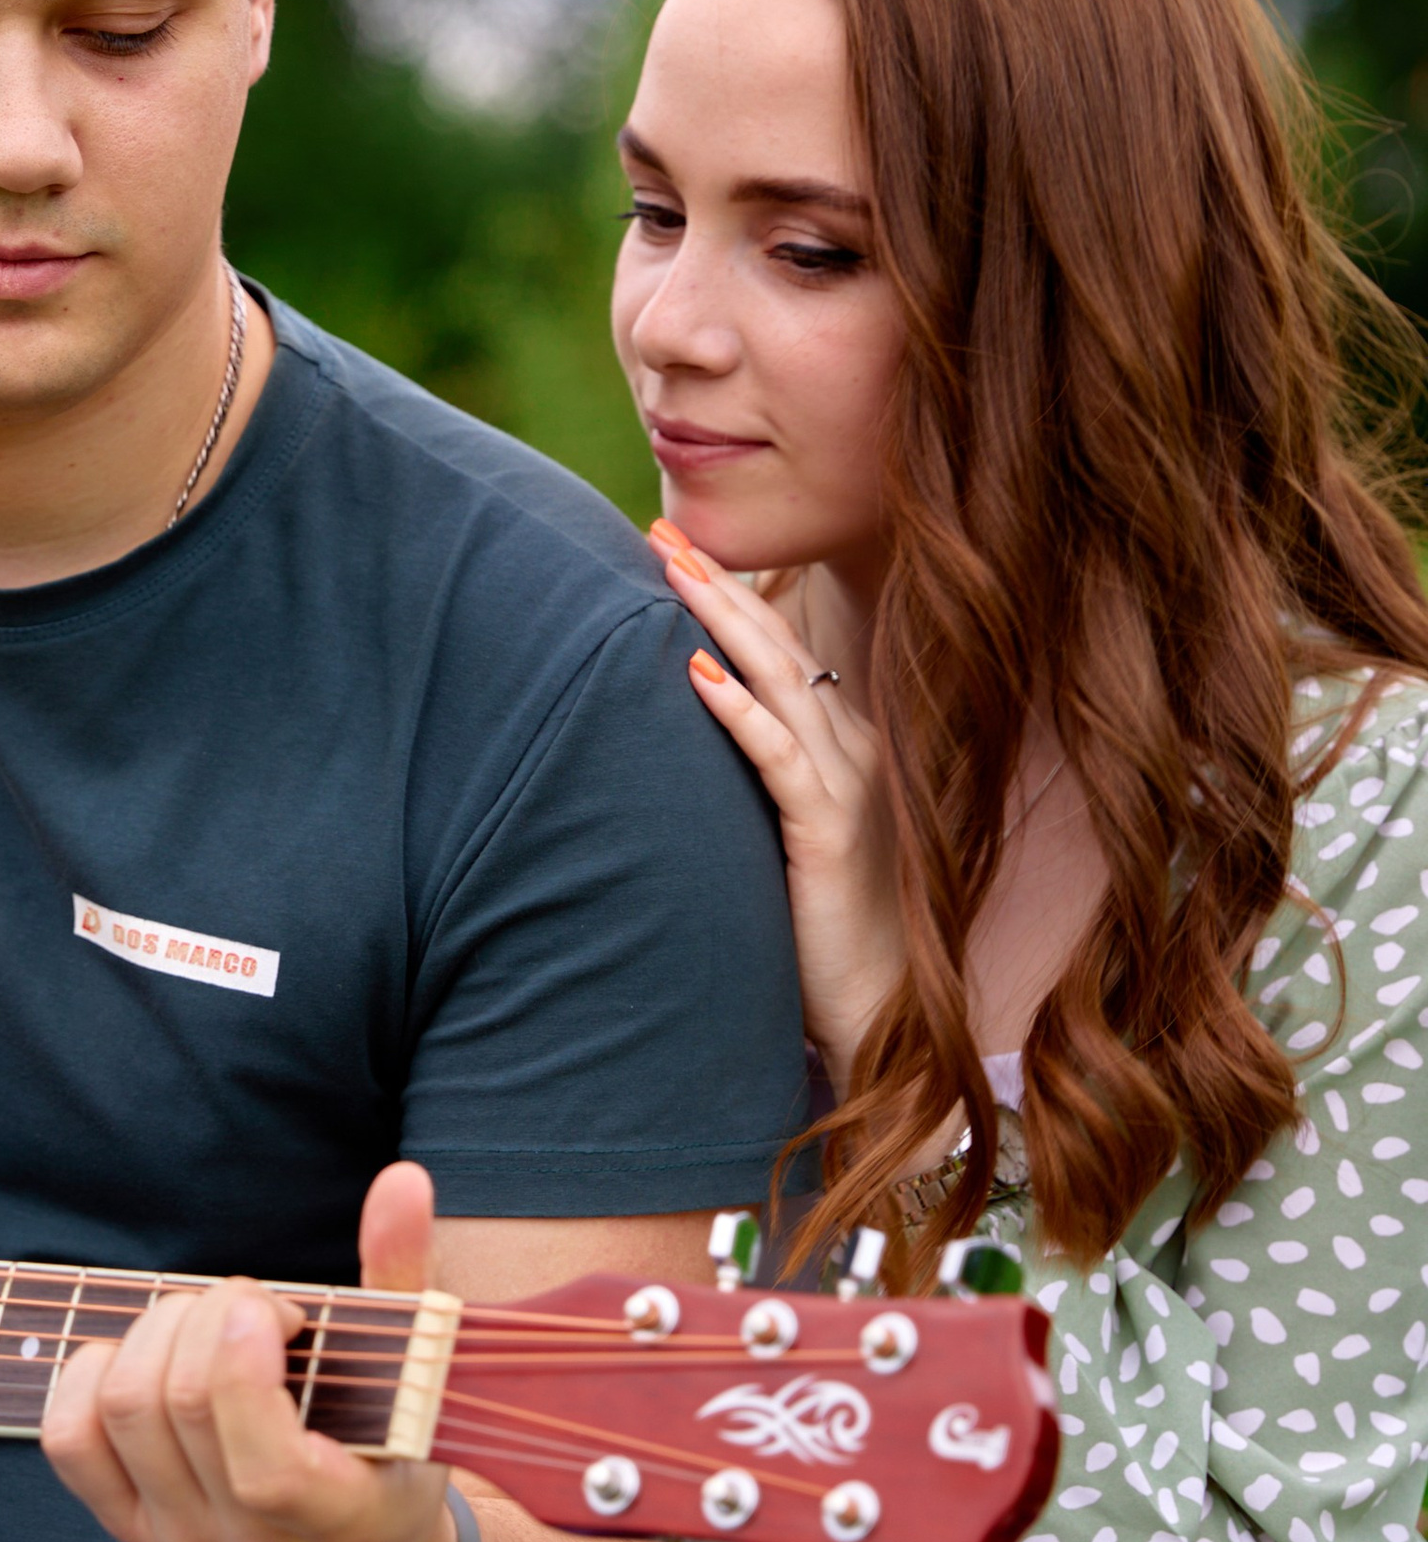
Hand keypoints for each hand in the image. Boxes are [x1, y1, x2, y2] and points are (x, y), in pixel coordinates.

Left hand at [42, 1161, 456, 1541]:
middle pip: (177, 1407)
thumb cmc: (394, 1451)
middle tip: (253, 1305)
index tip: (274, 1309)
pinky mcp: (128, 1524)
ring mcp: (176, 1538)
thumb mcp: (420, 1377)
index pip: (266, 1469)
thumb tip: (401, 1179)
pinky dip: (89, 1371)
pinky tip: (144, 1352)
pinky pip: (69, 1439)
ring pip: (122, 1409)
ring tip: (207, 1322)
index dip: (247, 1369)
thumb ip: (406, 1277)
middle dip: (207, 1317)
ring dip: (156, 1331)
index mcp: (330, 1519)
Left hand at [649, 521, 901, 1094]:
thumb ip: (753, 786)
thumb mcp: (783, 839)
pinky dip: (737, 708)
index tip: (676, 550)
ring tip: (671, 567)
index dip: (732, 597)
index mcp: (842, 749)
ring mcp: (848, 789)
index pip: (782, 651)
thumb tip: (684, 744)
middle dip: (720, 582)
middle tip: (660, 527)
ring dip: (722, 618)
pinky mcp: (830, 834)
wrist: (880, 1014)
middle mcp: (853, 753)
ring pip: (781, 680)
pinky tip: (695, 669)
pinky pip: (778, 757)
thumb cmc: (822, 933)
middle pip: (780, 645)